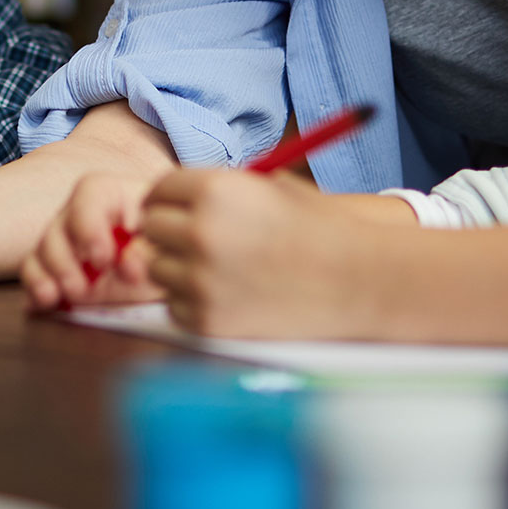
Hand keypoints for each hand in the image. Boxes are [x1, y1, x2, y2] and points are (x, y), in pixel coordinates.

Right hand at [22, 172, 160, 310]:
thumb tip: (127, 263)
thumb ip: (149, 250)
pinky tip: (44, 305)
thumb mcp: (168, 246)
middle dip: (64, 261)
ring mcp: (67, 243)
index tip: (103, 259)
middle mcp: (83, 215)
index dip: (89, 226)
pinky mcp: (57, 271)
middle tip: (82, 289)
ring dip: (47, 277)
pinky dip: (35, 290)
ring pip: (41, 250)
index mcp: (112, 196)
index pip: (89, 195)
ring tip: (66, 298)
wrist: (171, 271)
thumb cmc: (169, 247)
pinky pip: (33, 273)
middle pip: (58, 227)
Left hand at [142, 170, 384, 338]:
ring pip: (157, 270)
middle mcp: (200, 232)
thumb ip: (220, 190)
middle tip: (195, 241)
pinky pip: (175, 306)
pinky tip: (228, 295)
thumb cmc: (320, 231)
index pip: (158, 190)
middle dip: (169, 233)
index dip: (167, 199)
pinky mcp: (207, 320)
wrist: (358, 281)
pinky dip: (193, 303)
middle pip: (150, 228)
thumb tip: (174, 199)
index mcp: (215, 191)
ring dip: (179, 269)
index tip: (173, 210)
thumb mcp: (271, 188)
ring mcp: (201, 279)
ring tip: (219, 270)